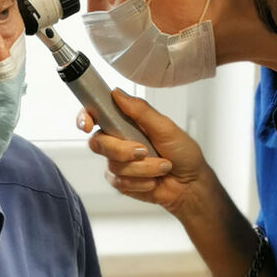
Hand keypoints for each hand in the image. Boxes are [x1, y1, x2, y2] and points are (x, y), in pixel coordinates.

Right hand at [78, 91, 207, 216]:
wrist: (191, 184)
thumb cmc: (183, 152)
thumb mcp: (165, 127)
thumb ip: (141, 111)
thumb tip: (117, 93)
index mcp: (125, 123)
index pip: (95, 116)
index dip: (84, 118)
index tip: (87, 125)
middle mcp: (117, 142)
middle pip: (98, 143)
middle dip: (122, 150)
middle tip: (144, 151)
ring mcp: (118, 163)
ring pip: (114, 165)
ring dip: (143, 168)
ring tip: (163, 166)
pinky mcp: (121, 182)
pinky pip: (120, 182)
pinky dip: (141, 182)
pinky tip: (154, 180)